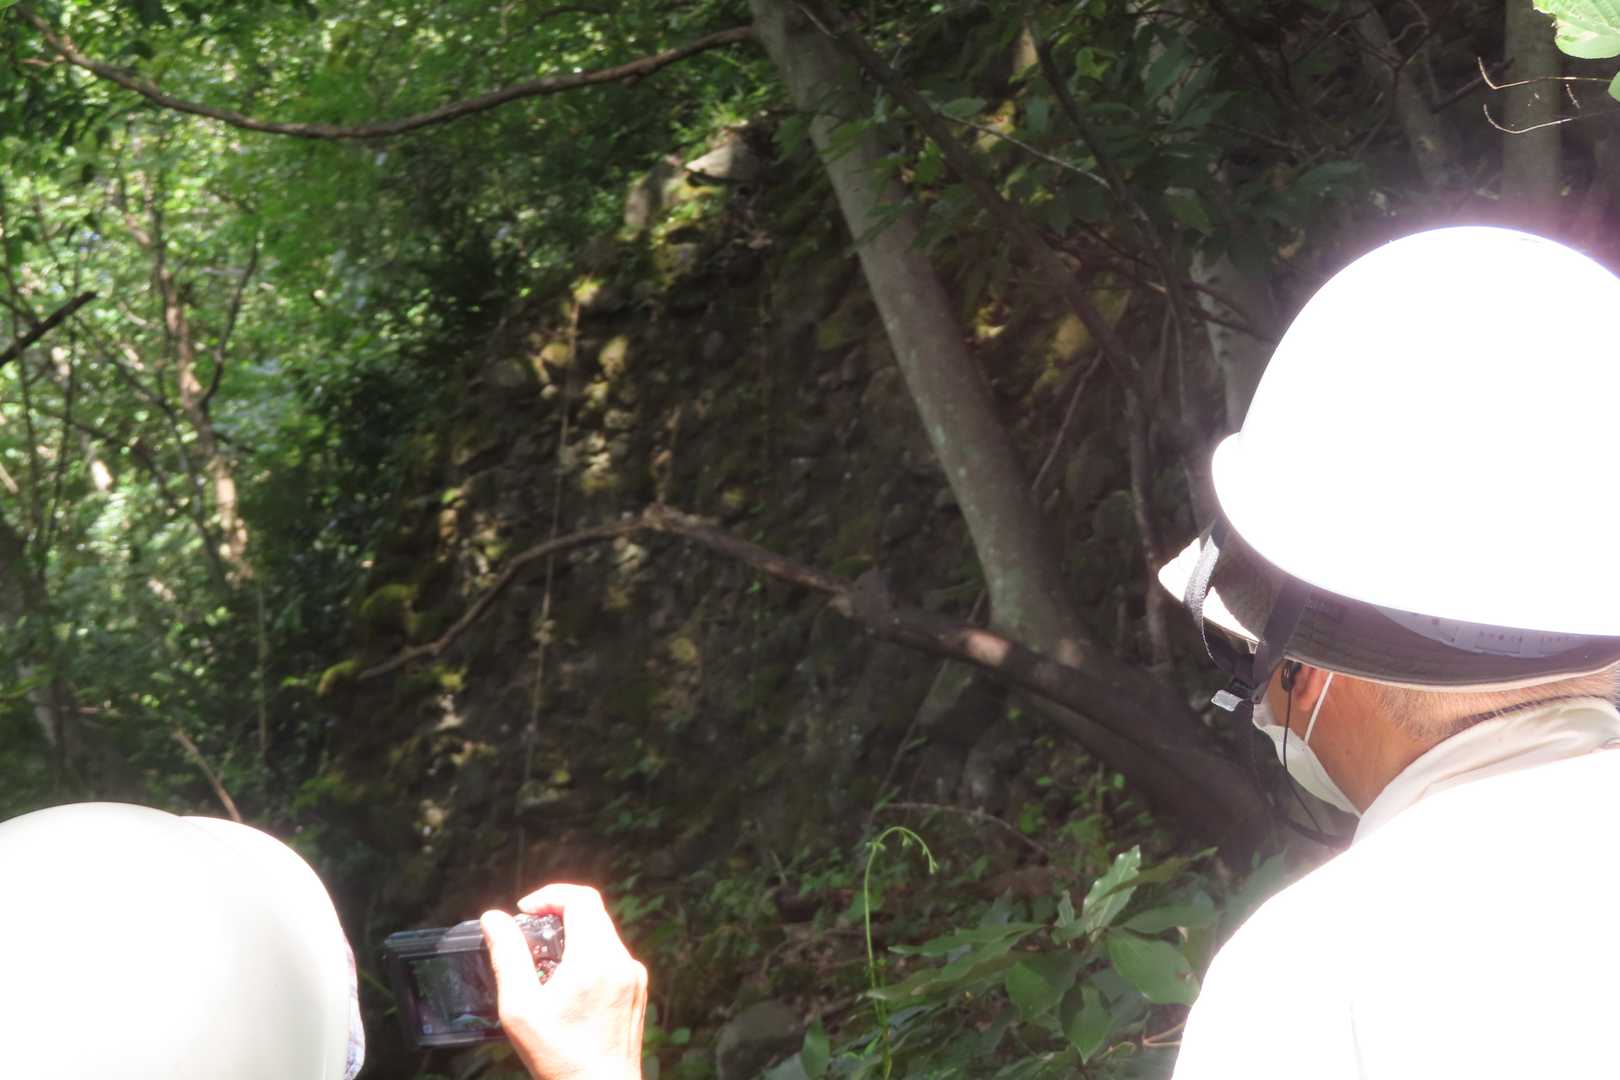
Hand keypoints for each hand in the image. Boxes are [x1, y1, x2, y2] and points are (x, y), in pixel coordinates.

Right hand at [481, 884, 647, 1079]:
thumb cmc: (560, 1057)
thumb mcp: (520, 1008)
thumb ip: (507, 956)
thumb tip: (493, 918)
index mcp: (595, 959)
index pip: (581, 898)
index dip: (550, 895)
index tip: (525, 912)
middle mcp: (621, 961)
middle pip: (593, 912)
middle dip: (558, 914)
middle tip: (529, 936)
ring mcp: (633, 975)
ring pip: (603, 934)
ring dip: (573, 936)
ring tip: (544, 964)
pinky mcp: (637, 989)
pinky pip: (612, 956)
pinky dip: (588, 956)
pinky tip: (567, 985)